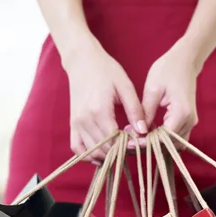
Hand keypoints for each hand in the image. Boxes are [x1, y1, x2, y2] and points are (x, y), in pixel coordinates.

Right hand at [65, 39, 146, 161]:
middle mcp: (85, 120)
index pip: (115, 140)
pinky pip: (77, 148)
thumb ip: (135, 110)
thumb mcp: (125, 86)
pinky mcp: (72, 124)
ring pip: (92, 152)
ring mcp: (76, 123)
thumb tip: (143, 131)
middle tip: (134, 147)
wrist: (82, 60)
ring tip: (122, 149)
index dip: (129, 146)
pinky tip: (103, 153)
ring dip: (108, 155)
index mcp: (99, 110)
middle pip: (104, 148)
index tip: (141, 143)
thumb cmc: (106, 70)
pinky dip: (89, 155)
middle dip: (121, 152)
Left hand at [142, 39, 198, 141]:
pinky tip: (149, 132)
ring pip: (173, 144)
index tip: (132, 141)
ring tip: (139, 137)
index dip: (148, 142)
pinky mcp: (188, 121)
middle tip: (132, 140)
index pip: (165, 137)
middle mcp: (189, 121)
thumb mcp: (152, 89)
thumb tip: (139, 131)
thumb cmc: (168, 70)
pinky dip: (163, 138)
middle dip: (151, 145)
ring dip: (158, 143)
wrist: (185, 61)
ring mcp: (191, 122)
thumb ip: (146, 112)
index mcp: (181, 112)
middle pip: (170, 144)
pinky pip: (176, 137)